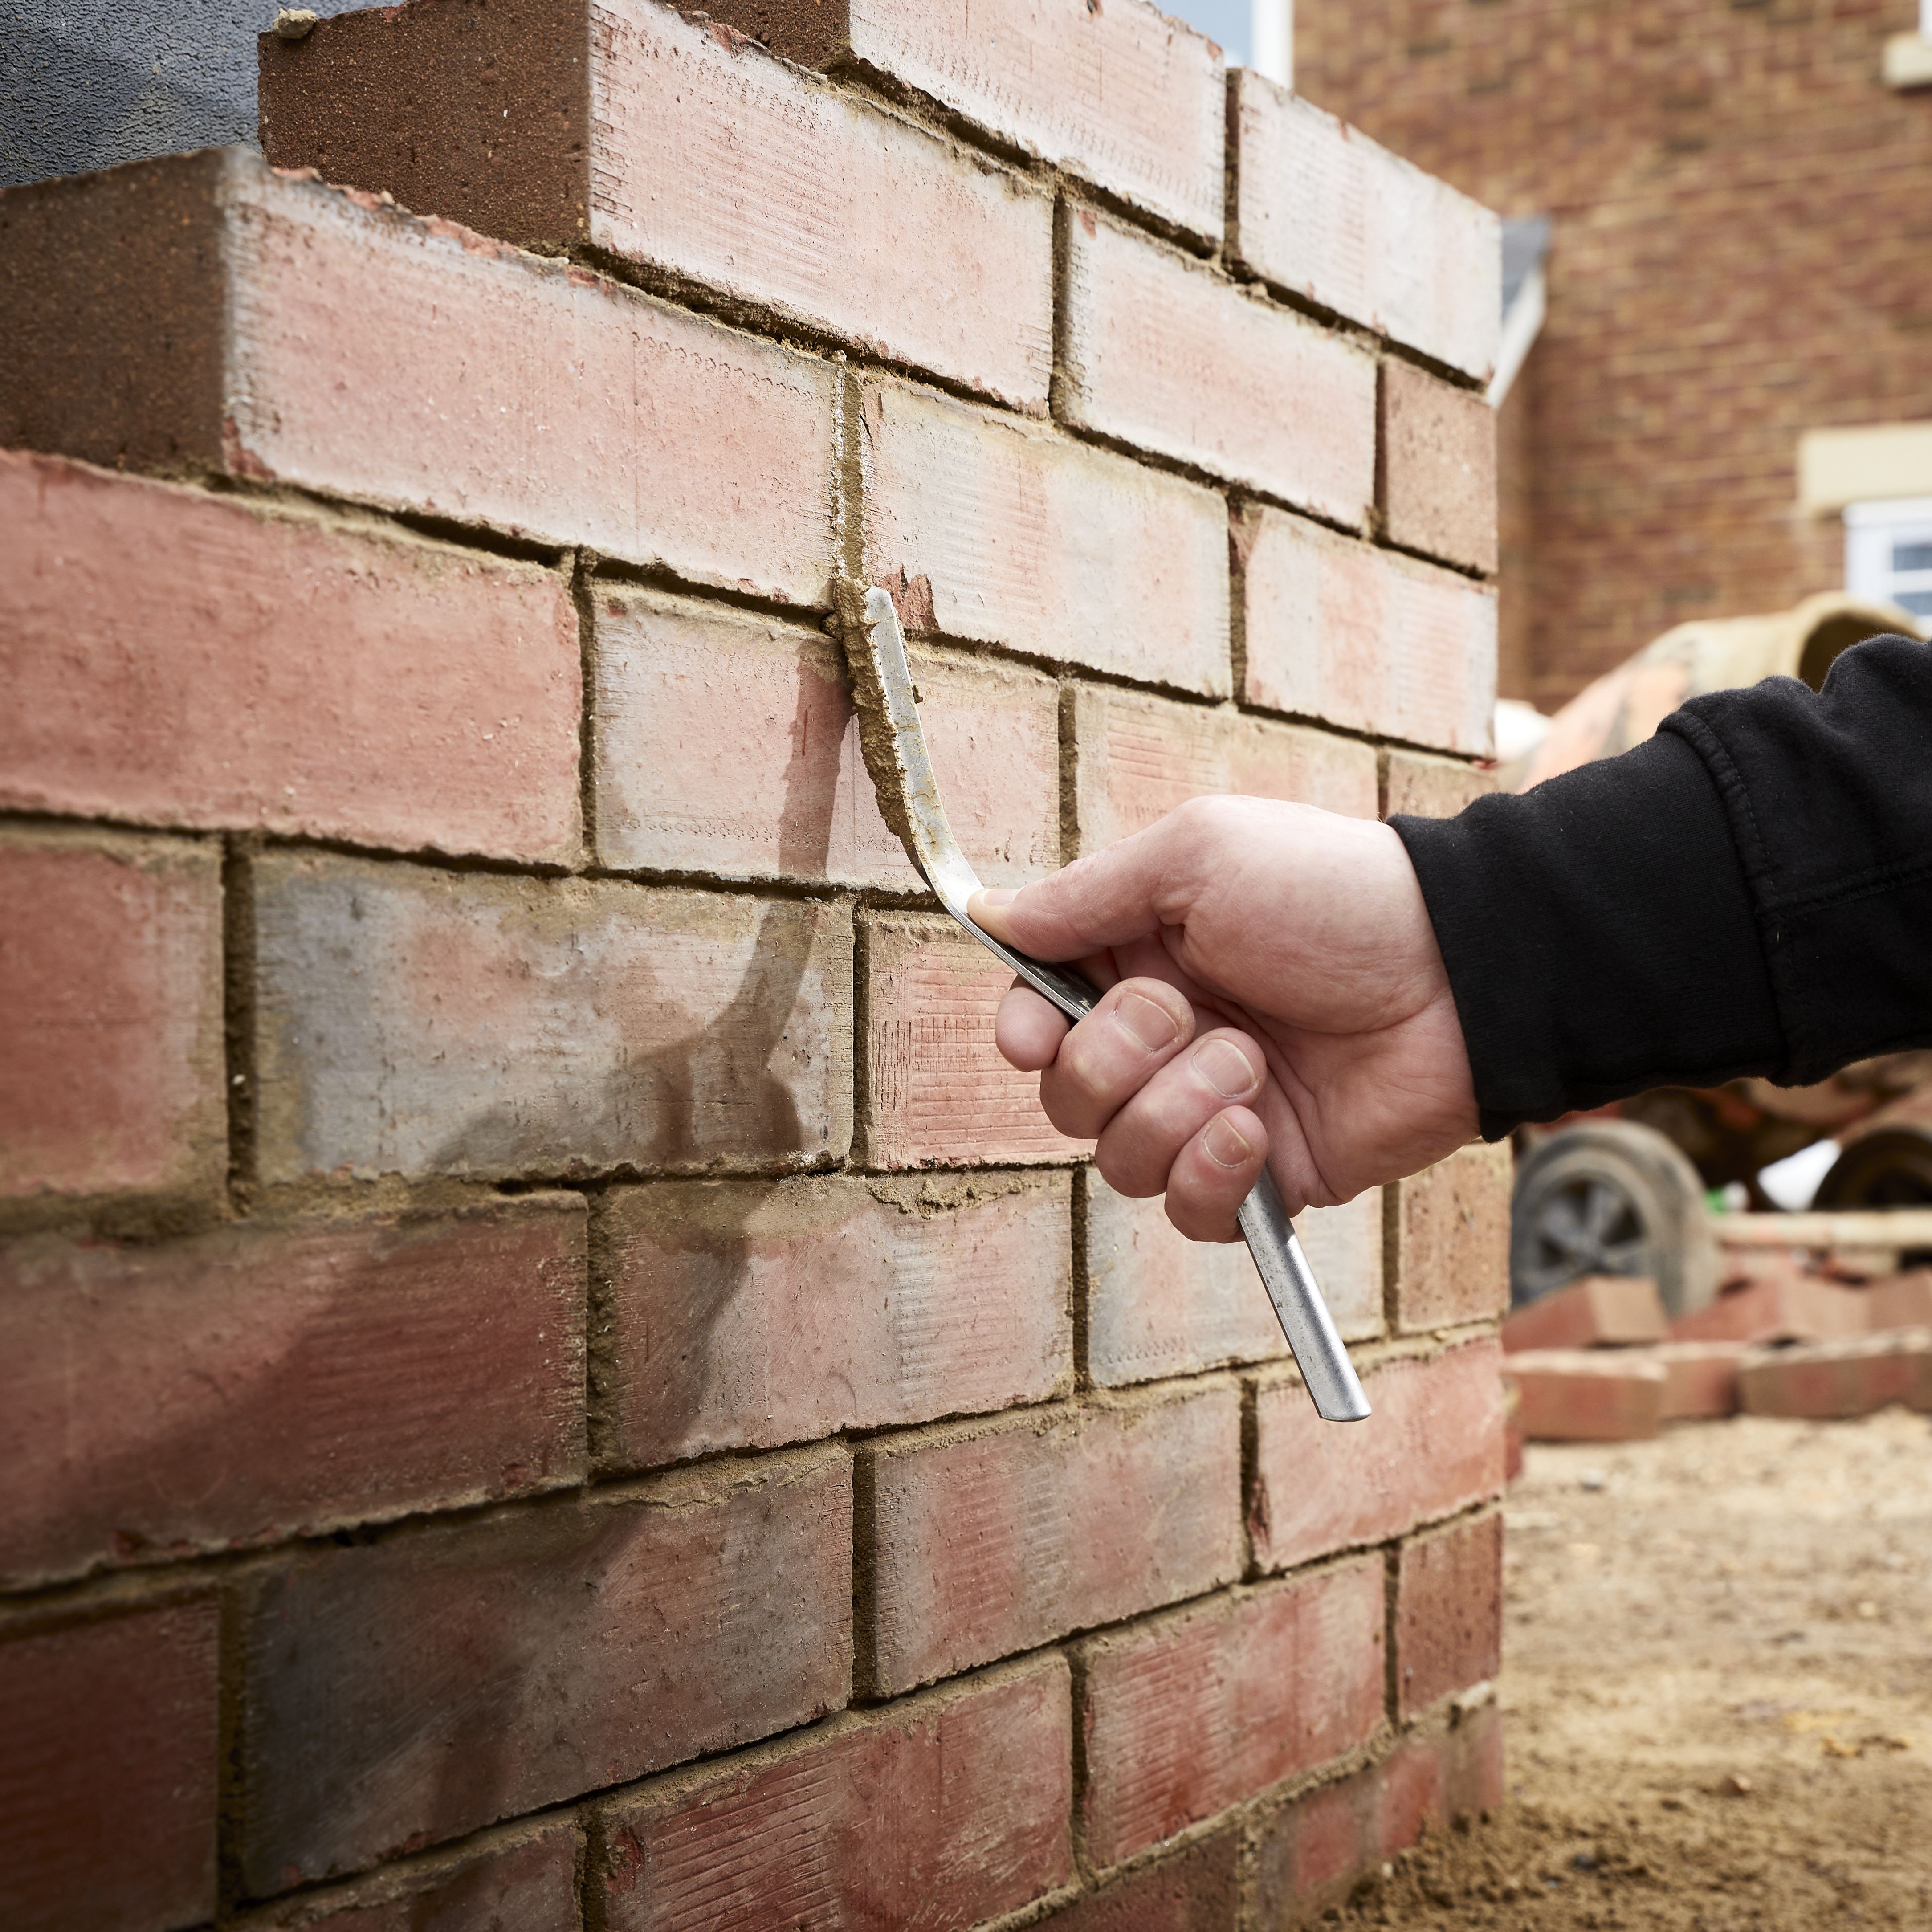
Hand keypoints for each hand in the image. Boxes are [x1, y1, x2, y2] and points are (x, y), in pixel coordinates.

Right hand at [970, 796, 1478, 1240]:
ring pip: (1120, 1160)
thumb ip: (1087, 895)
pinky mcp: (1265, 1174)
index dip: (1025, 1036)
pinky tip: (1254, 1133)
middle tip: (1186, 1017)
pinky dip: (1207, 1179)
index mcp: (1142, 962)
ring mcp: (1213, 1112)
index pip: (1039, 1019)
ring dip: (1172, 1113)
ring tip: (1250, 1067)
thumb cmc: (1331, 892)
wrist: (1458, 972)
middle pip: (1066, 1099)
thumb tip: (990, 914)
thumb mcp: (1197, 855)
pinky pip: (1188, 1214)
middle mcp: (1168, 1043)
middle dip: (1112, 1065)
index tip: (1035, 1036)